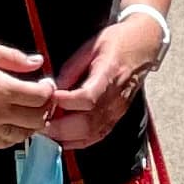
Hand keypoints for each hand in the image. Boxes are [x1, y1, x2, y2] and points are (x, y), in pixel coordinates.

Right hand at [0, 37, 55, 148]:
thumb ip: (14, 57)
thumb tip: (38, 62)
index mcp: (1, 90)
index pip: (40, 97)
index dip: (49, 89)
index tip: (46, 82)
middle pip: (37, 119)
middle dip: (45, 107)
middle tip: (42, 95)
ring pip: (25, 134)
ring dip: (33, 122)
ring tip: (29, 107)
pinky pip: (7, 142)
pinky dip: (17, 134)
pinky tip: (14, 120)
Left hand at [47, 16, 155, 151]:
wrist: (144, 45)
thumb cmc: (119, 42)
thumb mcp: (91, 46)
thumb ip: (72, 68)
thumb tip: (54, 86)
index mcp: (109, 74)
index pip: (87, 98)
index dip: (65, 103)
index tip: (48, 100)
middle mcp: (116, 97)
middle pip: (87, 123)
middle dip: (60, 127)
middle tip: (39, 122)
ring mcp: (117, 110)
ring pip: (91, 133)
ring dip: (67, 137)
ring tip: (47, 131)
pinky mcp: (116, 116)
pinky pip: (97, 135)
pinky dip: (79, 142)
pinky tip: (64, 139)